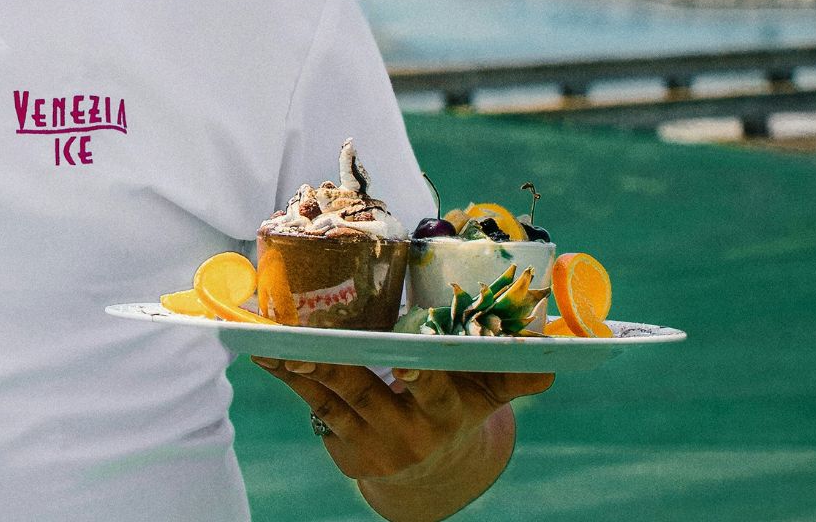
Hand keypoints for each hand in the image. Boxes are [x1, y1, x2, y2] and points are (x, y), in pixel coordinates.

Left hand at [252, 358, 552, 481]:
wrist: (432, 473)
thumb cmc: (458, 409)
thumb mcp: (488, 395)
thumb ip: (514, 373)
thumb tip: (551, 350)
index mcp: (447, 412)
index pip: (437, 392)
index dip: (423, 379)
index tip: (407, 364)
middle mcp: (409, 431)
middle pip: (369, 392)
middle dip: (341, 367)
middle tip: (310, 342)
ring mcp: (372, 441)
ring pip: (333, 397)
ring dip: (303, 368)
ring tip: (276, 340)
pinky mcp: (343, 448)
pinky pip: (312, 405)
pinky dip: (289, 376)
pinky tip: (264, 351)